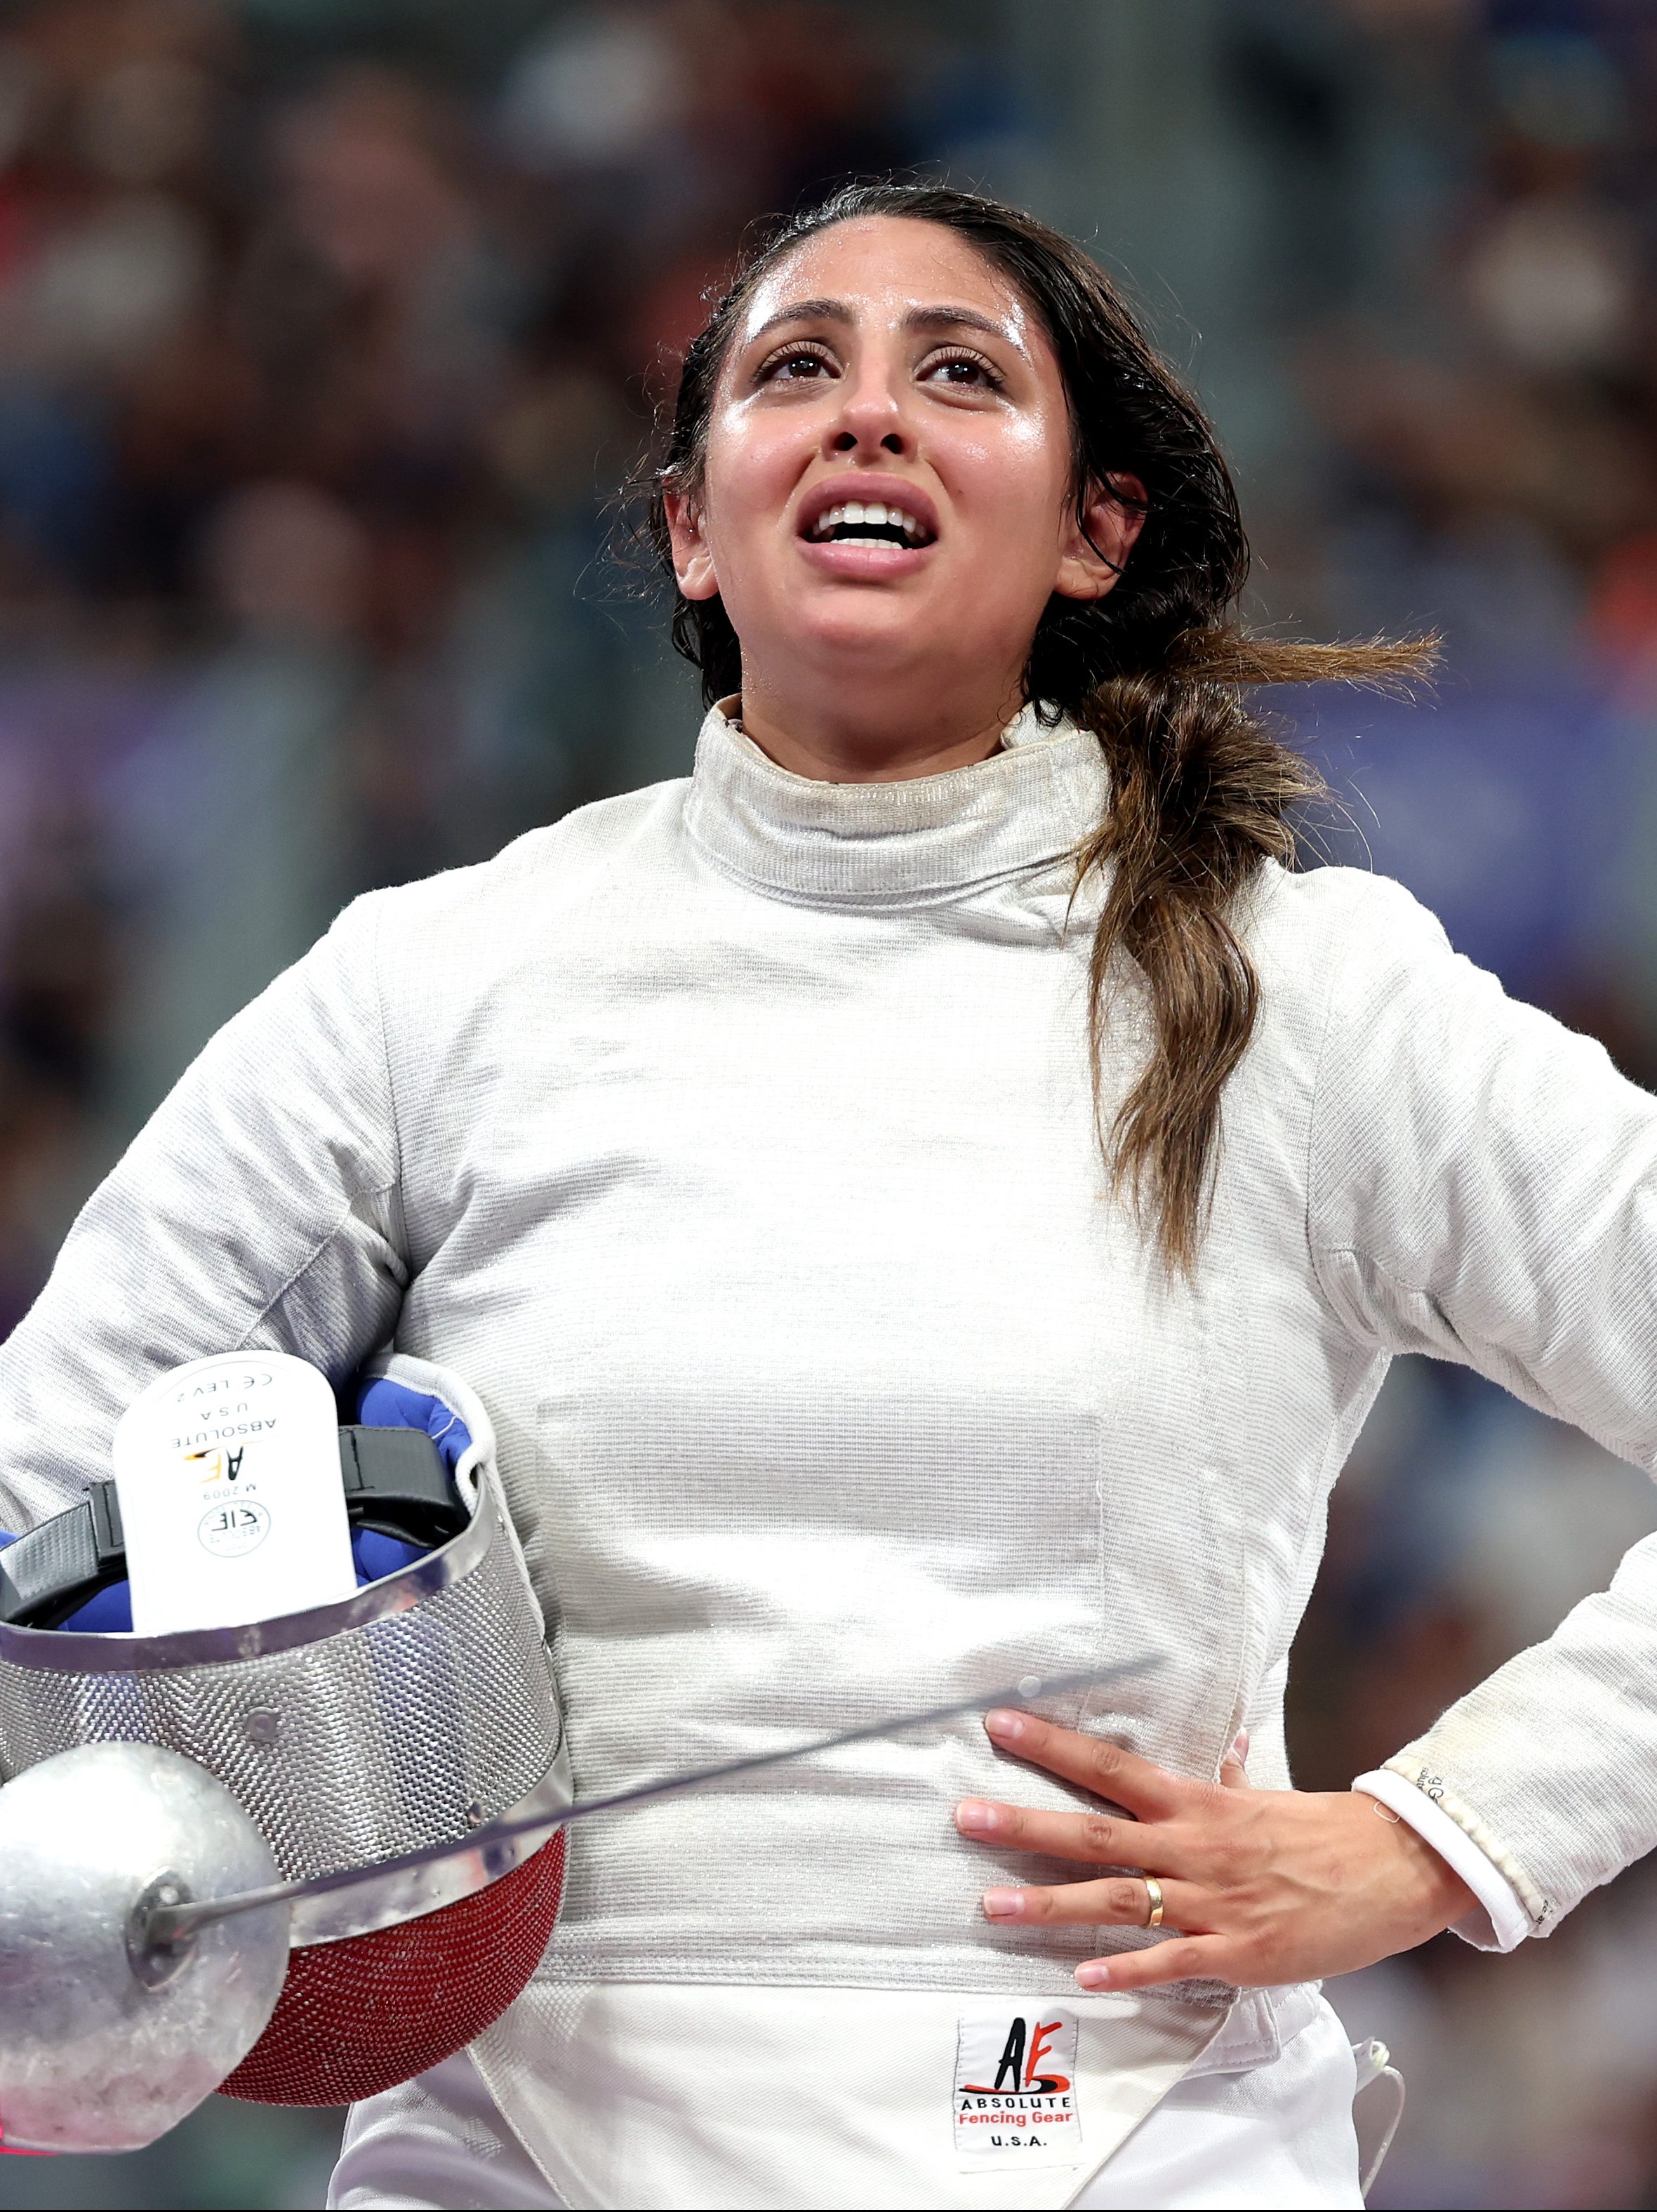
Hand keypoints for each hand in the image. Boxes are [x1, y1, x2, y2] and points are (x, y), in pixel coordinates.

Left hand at [954, 1708, 1476, 1991]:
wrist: (1391, 1870)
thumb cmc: (1325, 1832)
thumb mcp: (1268, 1798)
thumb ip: (1234, 1777)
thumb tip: (1228, 1744)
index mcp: (1197, 1802)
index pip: (1109, 1767)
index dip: (1052, 1745)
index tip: (1000, 1725)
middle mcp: (1192, 1846)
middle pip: (1094, 1832)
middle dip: (1026, 1825)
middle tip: (965, 1816)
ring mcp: (1210, 1900)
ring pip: (1117, 1899)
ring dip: (1050, 1904)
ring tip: (990, 1905)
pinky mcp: (1234, 1951)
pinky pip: (1170, 1962)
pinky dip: (1128, 1972)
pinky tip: (1084, 1978)